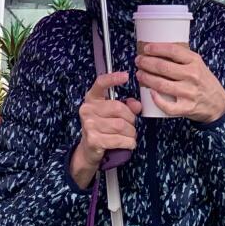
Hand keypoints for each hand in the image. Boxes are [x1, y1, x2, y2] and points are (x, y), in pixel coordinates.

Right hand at [70, 71, 141, 189]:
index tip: (126, 76)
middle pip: (118, 108)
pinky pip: (118, 139)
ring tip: (130, 135)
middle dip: (131, 118)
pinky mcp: (93, 140)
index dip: (113, 78)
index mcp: (92, 98)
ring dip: (131, 132)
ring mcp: (89, 125)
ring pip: (120, 125)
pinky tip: (129, 143)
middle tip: (132, 125)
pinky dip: (129, 142)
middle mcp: (87, 109)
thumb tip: (137, 105)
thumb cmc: (103, 127)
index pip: (101, 83)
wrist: (89, 149)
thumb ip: (127, 106)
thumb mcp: (113, 113)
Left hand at [135, 43, 224, 123]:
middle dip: (146, 63)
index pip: (173, 51)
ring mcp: (189, 93)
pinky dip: (156, 100)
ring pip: (162, 85)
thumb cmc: (203, 81)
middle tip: (139, 61)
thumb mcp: (198, 64)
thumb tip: (156, 50)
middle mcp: (192, 76)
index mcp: (195, 61)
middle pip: (163, 67)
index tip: (146, 49)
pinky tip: (150, 93)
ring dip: (147, 78)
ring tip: (140, 75)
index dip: (156, 49)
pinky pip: (167, 106)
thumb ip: (182, 58)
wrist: (217, 103)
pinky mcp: (186, 108)